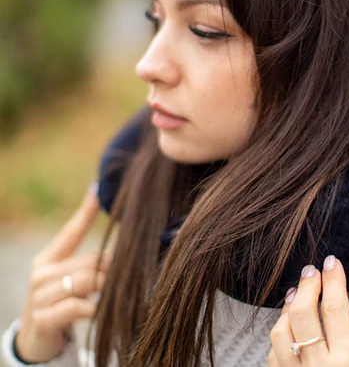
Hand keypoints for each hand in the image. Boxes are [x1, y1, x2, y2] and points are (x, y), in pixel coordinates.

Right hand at [14, 184, 110, 362]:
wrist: (35, 341)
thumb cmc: (61, 302)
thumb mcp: (69, 278)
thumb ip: (89, 261)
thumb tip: (121, 242)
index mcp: (48, 259)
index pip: (71, 232)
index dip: (86, 211)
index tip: (98, 189)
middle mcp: (41, 274)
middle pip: (90, 260)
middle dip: (113, 267)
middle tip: (130, 273)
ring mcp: (39, 297)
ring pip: (87, 281)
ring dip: (107, 287)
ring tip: (118, 292)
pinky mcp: (43, 319)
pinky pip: (78, 307)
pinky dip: (95, 309)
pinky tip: (102, 312)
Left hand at [268, 256, 348, 366]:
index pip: (334, 308)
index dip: (333, 279)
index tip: (332, 262)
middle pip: (302, 314)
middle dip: (306, 286)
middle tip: (312, 270)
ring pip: (280, 333)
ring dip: (287, 308)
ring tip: (297, 293)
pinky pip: (273, 357)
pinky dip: (280, 335)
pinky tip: (289, 325)